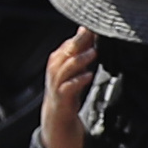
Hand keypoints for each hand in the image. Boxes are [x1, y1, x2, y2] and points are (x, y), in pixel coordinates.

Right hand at [39, 28, 102, 147]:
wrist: (57, 120)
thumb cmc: (66, 92)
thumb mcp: (72, 72)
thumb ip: (79, 54)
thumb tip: (88, 33)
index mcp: (57, 64)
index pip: (66, 46)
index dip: (77, 37)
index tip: (91, 27)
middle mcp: (54, 73)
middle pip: (64, 54)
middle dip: (76, 43)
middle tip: (90, 33)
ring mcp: (56, 86)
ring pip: (64, 69)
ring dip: (79, 61)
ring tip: (93, 53)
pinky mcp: (62, 100)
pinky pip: (68, 88)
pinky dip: (77, 81)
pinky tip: (88, 76)